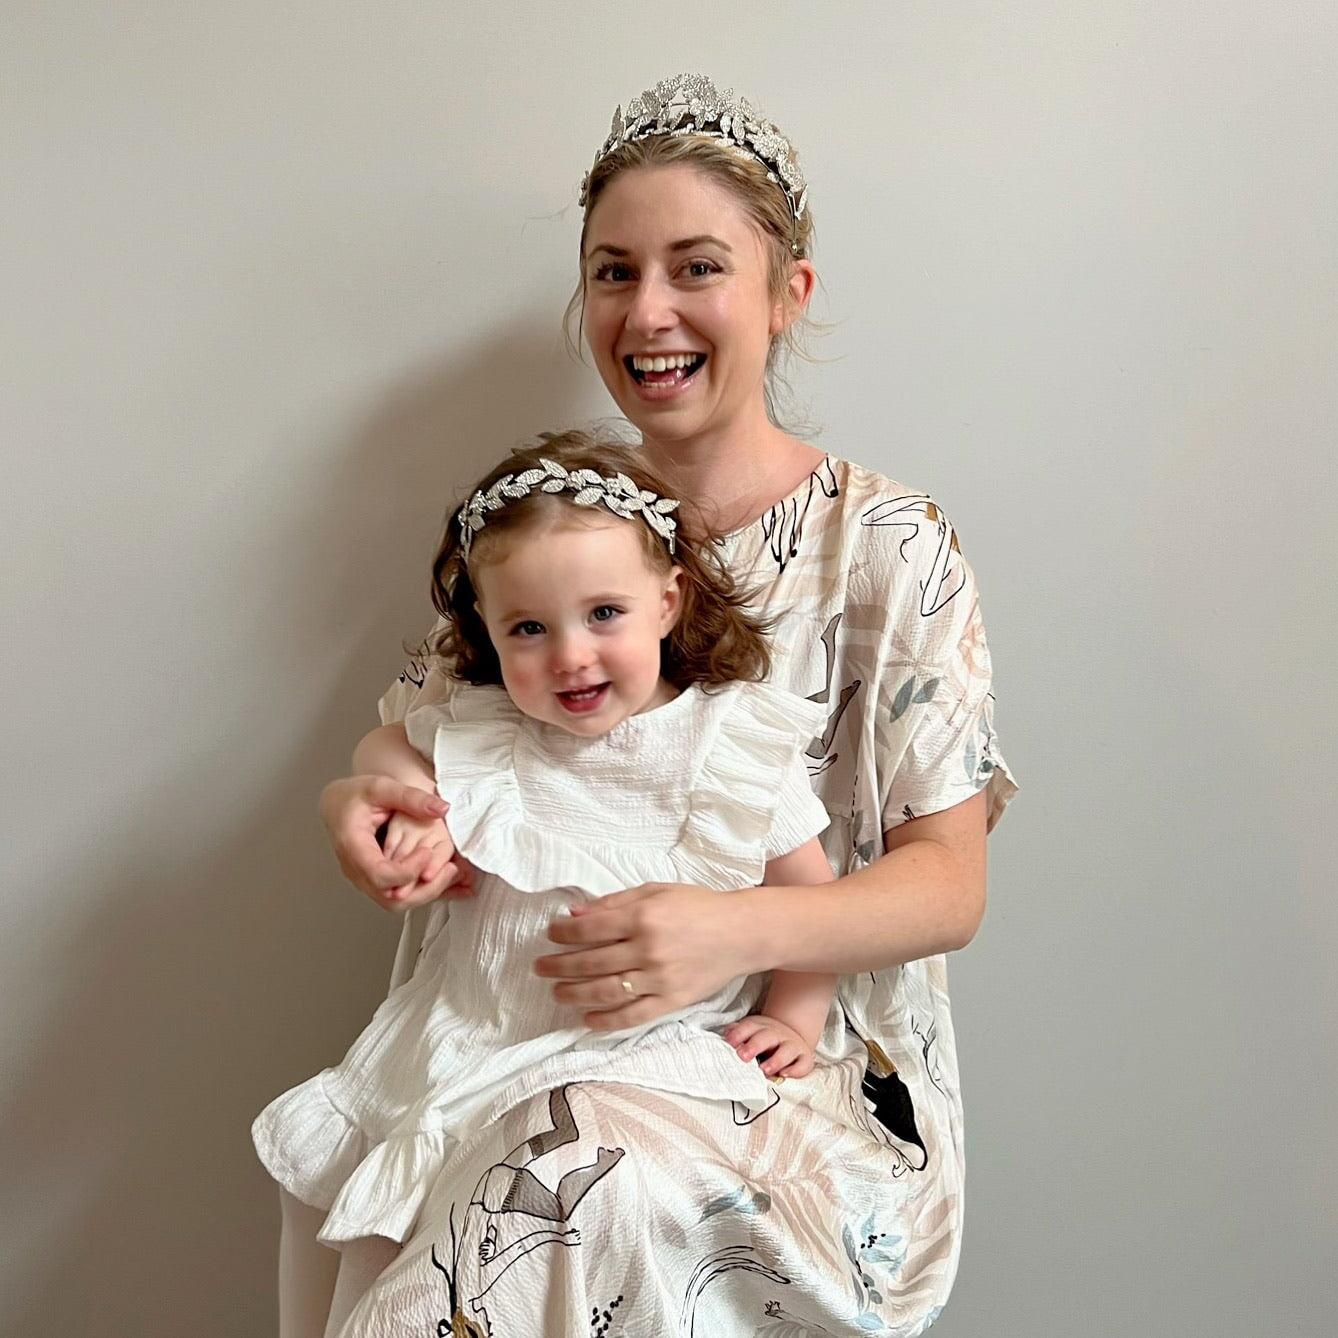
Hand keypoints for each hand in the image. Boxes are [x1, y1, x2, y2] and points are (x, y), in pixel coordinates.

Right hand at [319, 775, 471, 911]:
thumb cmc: (355, 796)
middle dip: (425, 888)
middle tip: (450, 868)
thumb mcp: (382, 787)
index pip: (379, 875)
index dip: (407, 871)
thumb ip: (411, 797)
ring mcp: (365, 879)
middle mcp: (356, 870)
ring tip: (452, 872)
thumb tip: (442, 808)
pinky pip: (400, 896)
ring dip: (427, 892)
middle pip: (390, 898)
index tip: (428, 852)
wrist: (337, 804)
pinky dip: (425, 890)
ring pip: (396, 903)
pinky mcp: (376, 882)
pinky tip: (447, 880)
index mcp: (353, 846)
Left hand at [533, 882, 760, 1030]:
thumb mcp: (656, 890)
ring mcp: (659, 978)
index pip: (589, 929)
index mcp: (643, 916)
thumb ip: (615, 901)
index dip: (563, 933)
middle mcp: (648, 948)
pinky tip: (586, 1017)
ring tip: (556, 991)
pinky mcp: (671, 1000)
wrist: (742, 933)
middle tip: (540, 967)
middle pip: (590, 962)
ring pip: (605, 991)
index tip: (550, 935)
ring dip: (573, 993)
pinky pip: (631, 1016)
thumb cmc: (698, 906)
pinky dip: (605, 1020)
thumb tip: (575, 912)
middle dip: (559, 965)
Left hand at [722, 1014, 815, 1078]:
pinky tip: (784, 1074)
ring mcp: (792, 1045)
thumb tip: (726, 1035)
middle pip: (766, 1037)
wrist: (791, 1035)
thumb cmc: (765, 1038)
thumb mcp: (752, 1032)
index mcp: (761, 1027)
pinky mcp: (804, 1058)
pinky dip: (795, 1070)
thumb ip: (738, 1033)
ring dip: (775, 1060)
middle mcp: (777, 1034)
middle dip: (754, 1046)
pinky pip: (803, 1064)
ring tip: (764, 1070)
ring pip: (787, 1050)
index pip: (749, 1027)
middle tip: (743, 1056)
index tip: (729, 1043)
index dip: (739, 1034)